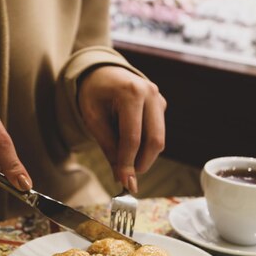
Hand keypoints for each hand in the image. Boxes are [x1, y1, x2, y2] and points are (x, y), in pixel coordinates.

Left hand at [78, 66, 165, 193]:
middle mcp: (150, 93)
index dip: (128, 163)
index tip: (124, 182)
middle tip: (127, 176)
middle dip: (141, 163)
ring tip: (124, 156)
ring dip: (144, 156)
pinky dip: (144, 144)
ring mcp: (159, 98)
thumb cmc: (94, 93)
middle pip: (154, 140)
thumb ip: (109, 148)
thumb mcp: (93, 119)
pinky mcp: (161, 105)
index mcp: (130, 92)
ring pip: (159, 139)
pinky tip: (128, 140)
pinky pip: (157, 132)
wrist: (102, 72)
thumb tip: (122, 178)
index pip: (132, 137)